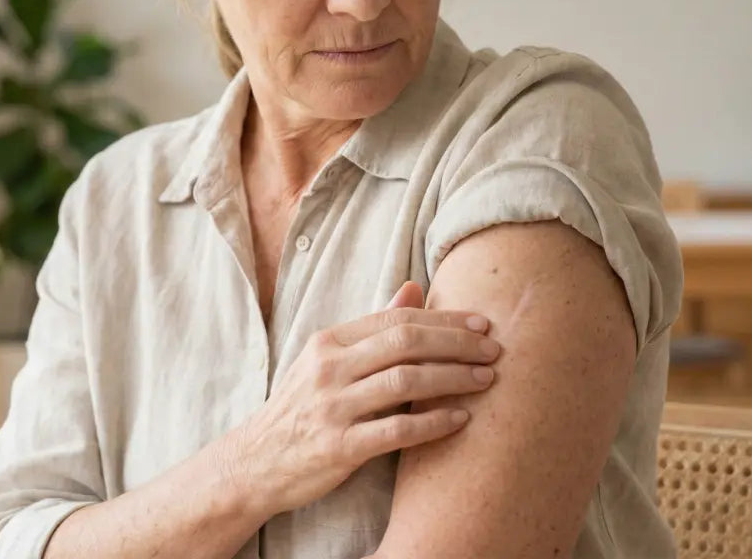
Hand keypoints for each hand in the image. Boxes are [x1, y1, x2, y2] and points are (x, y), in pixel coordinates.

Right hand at [226, 281, 499, 516]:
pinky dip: (434, 423)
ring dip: (454, 378)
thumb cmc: (302, 408)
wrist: (257, 462)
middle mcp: (329, 368)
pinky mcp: (340, 447)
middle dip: (457, 343)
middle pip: (406, 343)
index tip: (481, 323)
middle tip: (494, 349)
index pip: (396, 318)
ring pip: (406, 382)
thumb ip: (372, 327)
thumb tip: (414, 288)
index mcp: (329, 341)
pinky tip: (461, 419)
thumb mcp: (326, 360)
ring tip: (486, 379)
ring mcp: (333, 407)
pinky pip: (397, 430)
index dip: (444, 319)